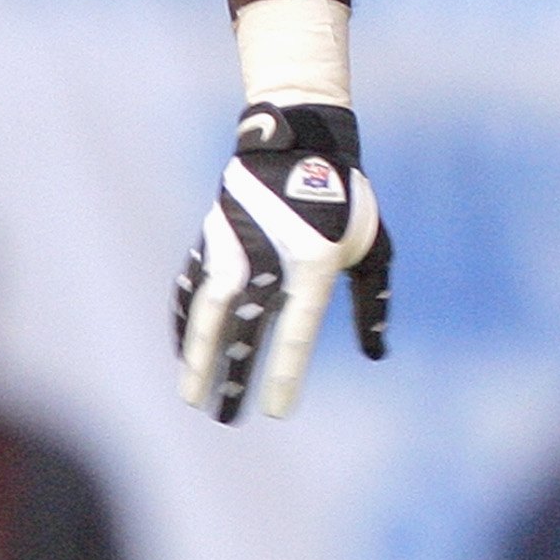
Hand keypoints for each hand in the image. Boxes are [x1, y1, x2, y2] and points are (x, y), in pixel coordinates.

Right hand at [174, 103, 390, 420]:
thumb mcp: (373, 246)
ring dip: (199, 356)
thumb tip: (376, 354)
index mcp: (313, 263)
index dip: (285, 375)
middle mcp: (267, 258)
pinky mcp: (212, 239)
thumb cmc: (344, 198)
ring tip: (192, 395)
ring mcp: (233, 247)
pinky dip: (186, 321)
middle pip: (244, 329)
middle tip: (224, 418)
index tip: (276, 412)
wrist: (296, 141)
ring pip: (209, 311)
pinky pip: (194, 287)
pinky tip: (184, 349)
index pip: (297, 332)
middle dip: (232, 376)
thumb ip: (373, 302)